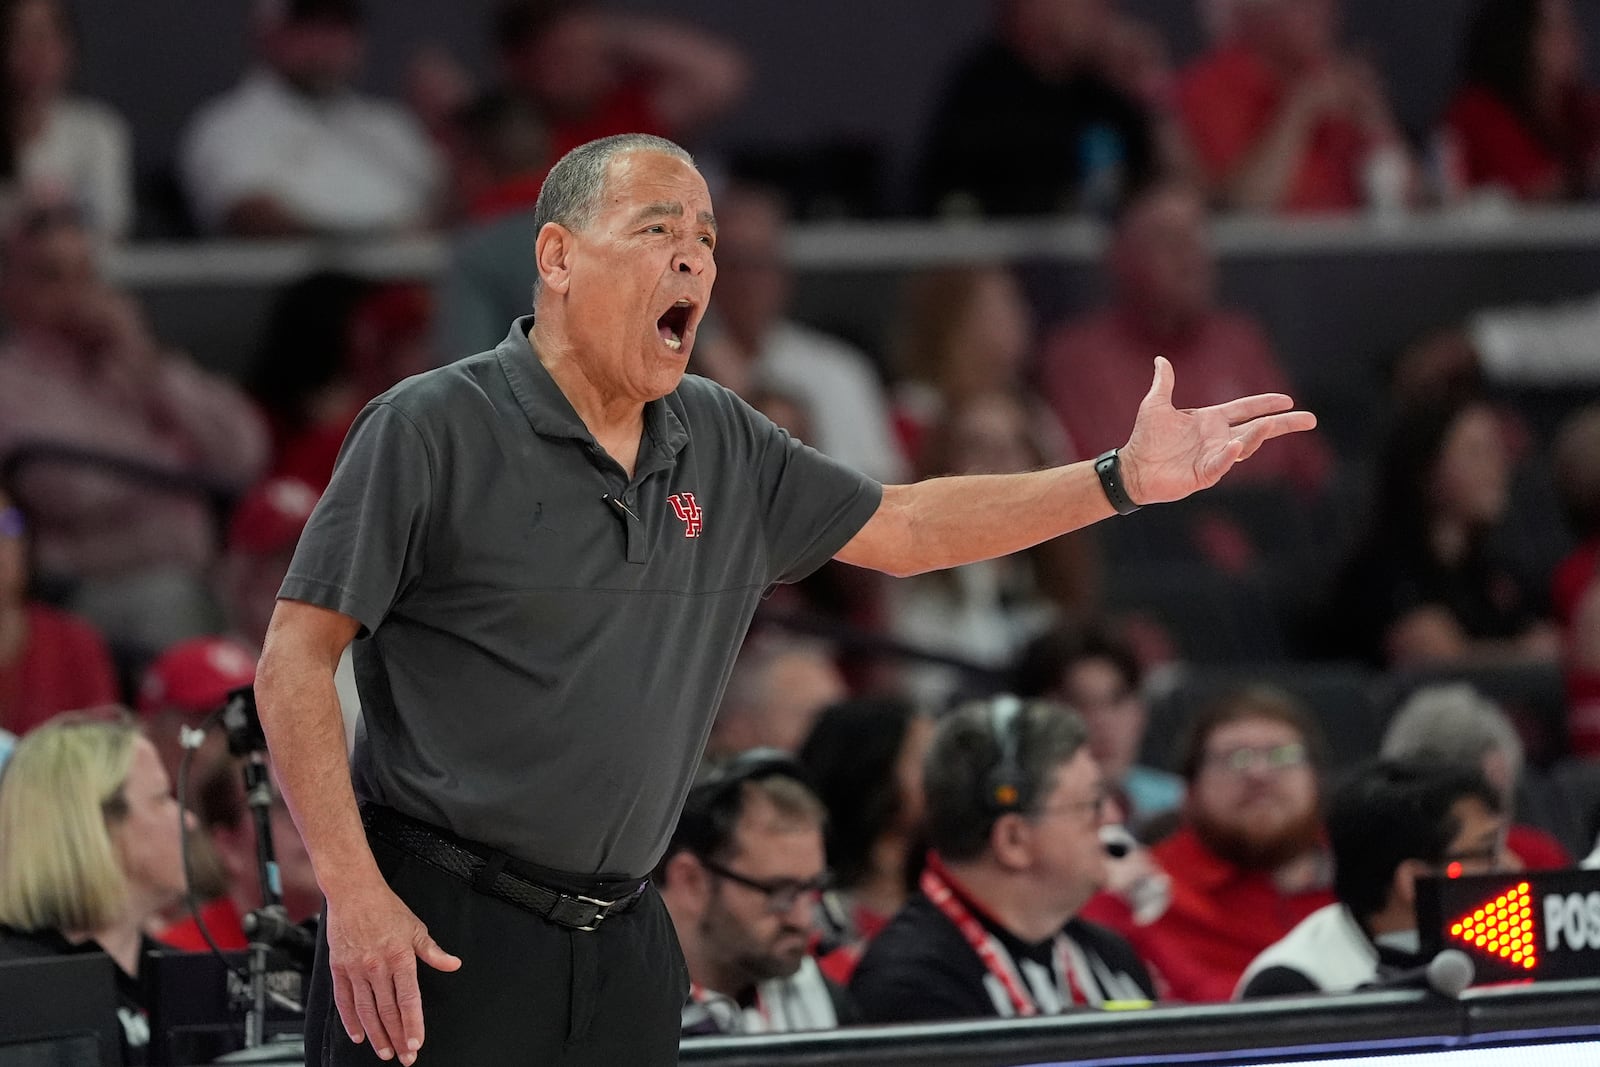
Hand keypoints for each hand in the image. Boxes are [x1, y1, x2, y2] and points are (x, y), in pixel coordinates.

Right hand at [326, 881, 461, 1063]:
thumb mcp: (416, 927)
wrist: (353, 892)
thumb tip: (453, 964)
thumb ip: (433, 952)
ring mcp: (356, 969)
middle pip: (388, 1010)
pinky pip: (343, 1000)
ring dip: (375, 1034)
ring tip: (384, 1051)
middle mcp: (377, 967)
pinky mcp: (338, 968)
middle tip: (404, 1057)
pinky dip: (350, 1020)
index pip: (409, 999)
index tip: (416, 1042)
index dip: (413, 1024)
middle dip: (397, 1037)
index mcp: (400, 957)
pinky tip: (357, 1035)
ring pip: (366, 1010)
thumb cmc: (386, 909)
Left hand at [1119, 356, 1315, 504]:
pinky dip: (1228, 456)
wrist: (1132, 467)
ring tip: (1269, 423)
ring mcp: (1214, 457)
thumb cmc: (1145, 438)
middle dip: (1283, 424)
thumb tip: (1160, 359)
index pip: (1245, 409)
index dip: (1265, 404)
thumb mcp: (1155, 405)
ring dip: (1257, 435)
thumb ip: (1164, 383)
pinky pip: (1221, 465)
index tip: (1288, 400)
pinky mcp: (1204, 475)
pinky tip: (1235, 446)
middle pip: (1257, 429)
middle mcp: (1218, 438)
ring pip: (1244, 445)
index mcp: (1210, 421)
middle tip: (1310, 420)